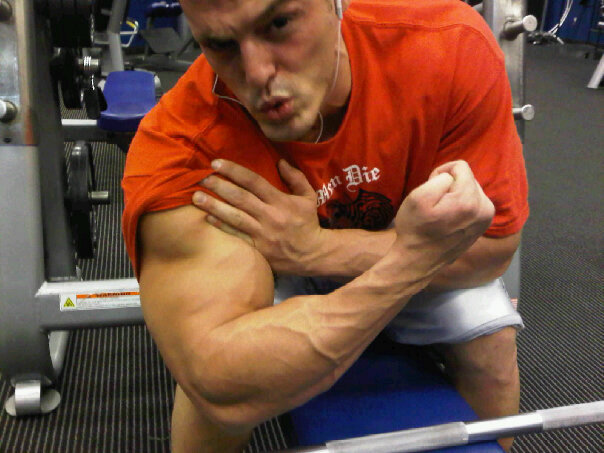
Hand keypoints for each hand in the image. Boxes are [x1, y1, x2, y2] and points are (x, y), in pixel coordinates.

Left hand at [192, 159, 323, 273]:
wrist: (313, 254)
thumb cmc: (308, 223)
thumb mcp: (308, 197)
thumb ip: (295, 178)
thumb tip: (280, 161)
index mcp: (281, 201)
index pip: (254, 181)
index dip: (234, 171)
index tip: (216, 163)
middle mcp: (270, 216)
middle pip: (240, 198)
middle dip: (219, 186)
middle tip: (201, 178)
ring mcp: (263, 234)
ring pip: (235, 217)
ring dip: (214, 207)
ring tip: (196, 197)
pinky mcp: (258, 249)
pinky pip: (237, 236)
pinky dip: (222, 227)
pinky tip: (207, 219)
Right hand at [390, 160, 494, 279]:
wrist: (418, 260)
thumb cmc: (415, 228)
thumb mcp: (418, 197)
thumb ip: (440, 177)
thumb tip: (452, 177)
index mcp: (469, 200)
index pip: (460, 166)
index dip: (440, 174)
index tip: (430, 191)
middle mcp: (484, 208)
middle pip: (468, 178)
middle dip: (450, 185)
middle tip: (435, 204)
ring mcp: (486, 218)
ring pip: (470, 189)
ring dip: (455, 195)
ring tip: (441, 212)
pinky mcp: (483, 225)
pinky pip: (473, 202)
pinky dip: (460, 205)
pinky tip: (448, 219)